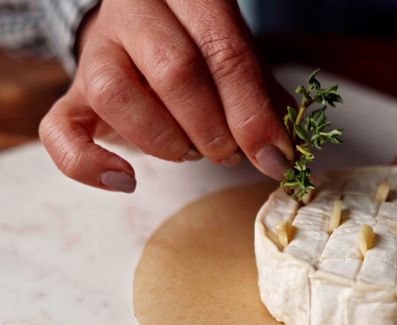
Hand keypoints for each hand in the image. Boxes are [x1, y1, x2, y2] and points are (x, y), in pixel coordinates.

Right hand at [39, 0, 293, 192]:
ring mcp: (96, 52)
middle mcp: (135, 14)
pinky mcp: (71, 93)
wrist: (145, 36)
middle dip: (212, 129)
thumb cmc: (199, 48)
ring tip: (190, 152)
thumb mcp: (238, 57)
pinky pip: (59, 131)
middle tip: (230, 154)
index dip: (252, 113)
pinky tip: (127, 180)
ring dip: (165, 141)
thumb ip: (263, 97)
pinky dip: (89, 165)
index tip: (274, 157)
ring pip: (116, 94)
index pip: (224, 52)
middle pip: (174, 71)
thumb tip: (281, 153)